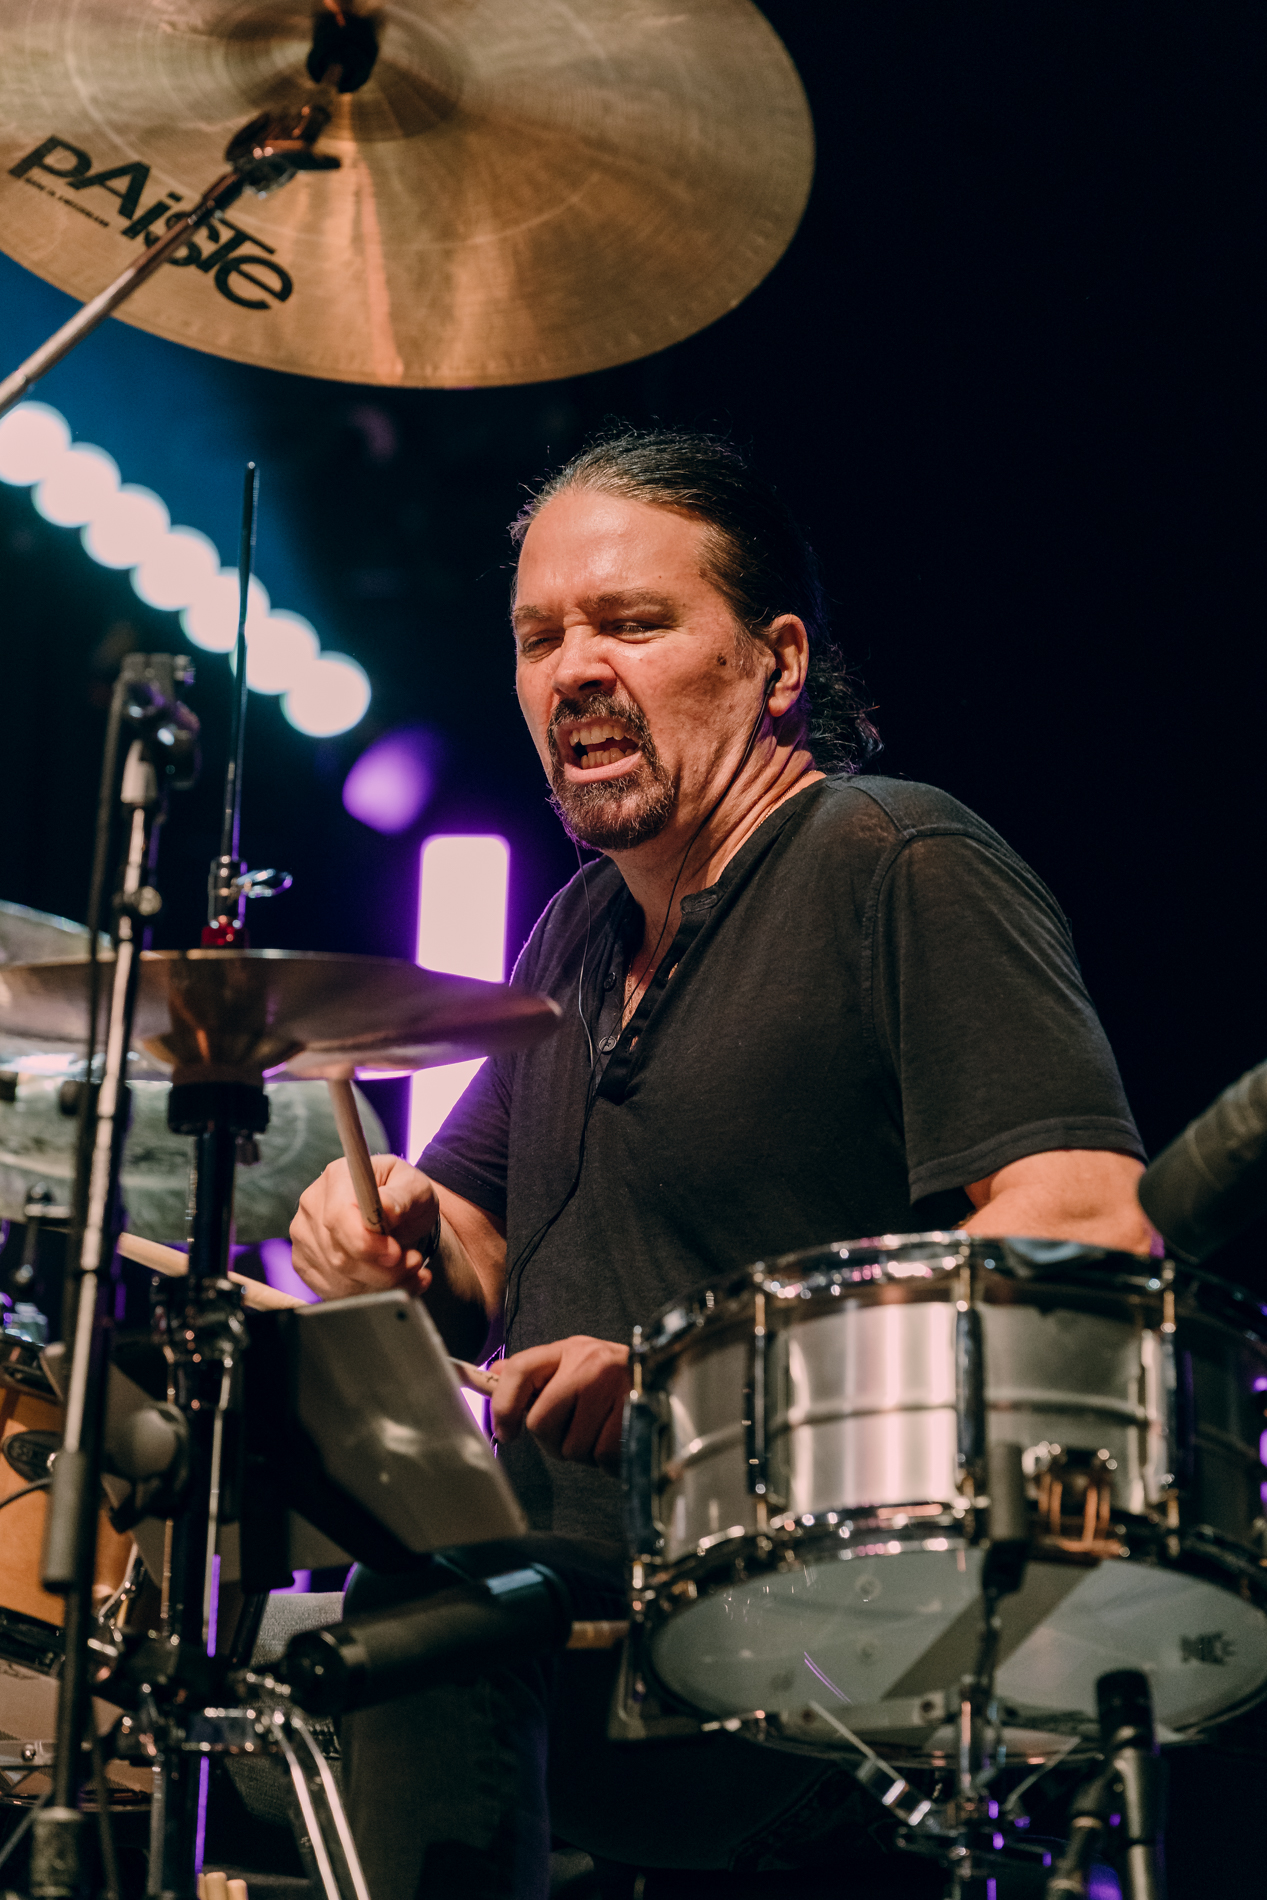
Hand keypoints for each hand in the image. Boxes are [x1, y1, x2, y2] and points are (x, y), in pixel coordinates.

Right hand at [290, 1155, 438, 1300]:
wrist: (397, 1213)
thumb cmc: (405, 1196)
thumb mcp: (415, 1187)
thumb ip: (401, 1198)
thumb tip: (385, 1209)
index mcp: (338, 1177)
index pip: (338, 1217)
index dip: (367, 1244)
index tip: (397, 1254)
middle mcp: (313, 1204)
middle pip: (340, 1255)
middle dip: (383, 1270)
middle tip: (414, 1263)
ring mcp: (304, 1236)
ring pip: (339, 1278)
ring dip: (382, 1284)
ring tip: (411, 1271)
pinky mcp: (305, 1263)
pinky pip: (334, 1291)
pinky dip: (370, 1294)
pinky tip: (397, 1283)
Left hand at [491, 1336, 630, 1474]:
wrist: (663, 1373)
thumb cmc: (607, 1376)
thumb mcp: (569, 1363)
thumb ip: (531, 1372)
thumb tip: (490, 1375)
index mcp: (567, 1350)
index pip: (520, 1371)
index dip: (503, 1407)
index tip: (505, 1433)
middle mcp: (589, 1363)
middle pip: (541, 1422)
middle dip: (552, 1440)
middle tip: (571, 1431)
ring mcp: (613, 1386)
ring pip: (572, 1447)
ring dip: (582, 1451)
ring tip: (598, 1431)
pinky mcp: (635, 1410)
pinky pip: (602, 1457)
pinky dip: (606, 1461)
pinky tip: (614, 1440)